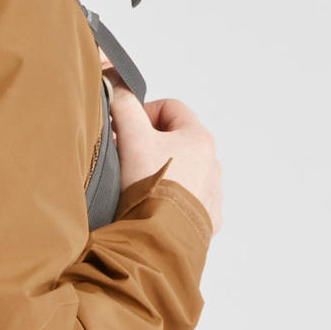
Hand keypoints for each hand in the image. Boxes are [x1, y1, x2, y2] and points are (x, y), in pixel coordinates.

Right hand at [109, 84, 221, 231]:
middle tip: (127, 160)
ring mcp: (212, 193)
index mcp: (198, 139)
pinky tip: (154, 208)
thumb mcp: (132, 140)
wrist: (161, 240)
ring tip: (141, 188)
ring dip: (163, 173)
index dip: (143, 114)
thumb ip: (124, 108)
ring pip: (184, 172)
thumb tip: (119, 89)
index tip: (126, 131)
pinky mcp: (207, 220)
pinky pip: (188, 202)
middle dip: (150, 146)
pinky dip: (172, 201)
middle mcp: (212, 164)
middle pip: (177, 141)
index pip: (170, 108)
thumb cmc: (150, 190)